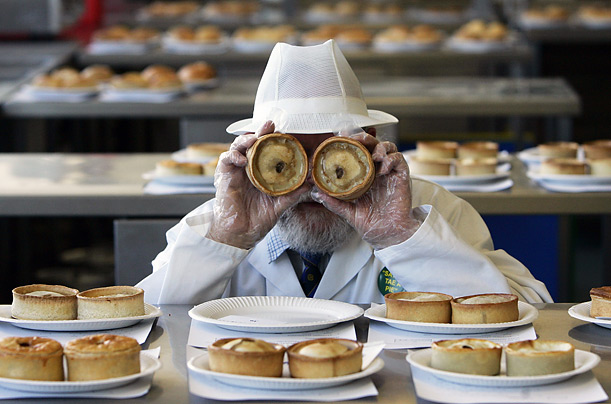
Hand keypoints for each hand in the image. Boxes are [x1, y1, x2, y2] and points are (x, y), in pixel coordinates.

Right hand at [206, 121, 310, 248]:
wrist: (242, 233)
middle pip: (253, 143)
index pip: (268, 149)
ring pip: (239, 146)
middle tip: (270, 125)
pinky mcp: (224, 175)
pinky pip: (226, 158)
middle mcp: (249, 167)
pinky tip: (242, 160)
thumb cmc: (258, 219)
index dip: (274, 139)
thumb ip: (293, 193)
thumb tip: (311, 184)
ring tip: (255, 137)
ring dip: (246, 139)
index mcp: (262, 171)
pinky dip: (233, 155)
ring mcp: (236, 170)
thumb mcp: (280, 204)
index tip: (285, 132)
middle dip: (261, 132)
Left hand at [311, 130, 420, 249]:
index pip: (359, 151)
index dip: (352, 141)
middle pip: (373, 144)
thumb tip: (316, 193)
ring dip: (380, 146)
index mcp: (365, 175)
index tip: (341, 136)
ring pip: (388, 147)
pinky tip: (382, 169)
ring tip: (373, 155)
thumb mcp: (348, 211)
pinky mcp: (401, 177)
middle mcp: (378, 171)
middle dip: (365, 137)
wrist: (387, 235)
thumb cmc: (370, 223)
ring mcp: (390, 173)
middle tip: (356, 139)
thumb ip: (333, 202)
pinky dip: (391, 160)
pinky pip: (399, 160)